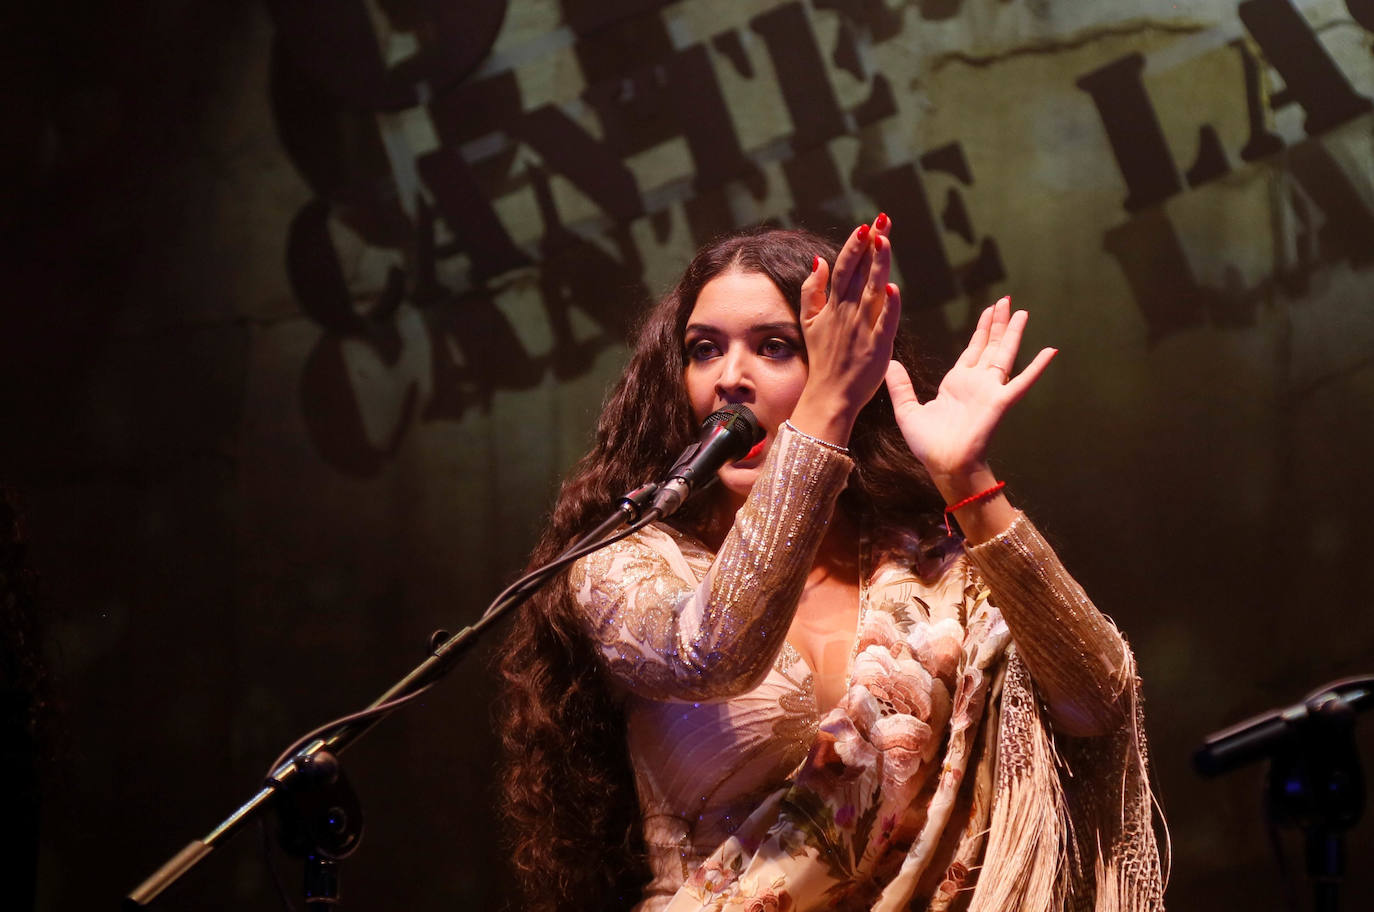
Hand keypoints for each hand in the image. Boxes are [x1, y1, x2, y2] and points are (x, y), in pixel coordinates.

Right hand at [788, 215, 901, 446]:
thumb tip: (819, 261)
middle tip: (881, 220)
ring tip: (885, 240)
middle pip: (860, 272)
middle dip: (871, 244)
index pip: (845, 268)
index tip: (864, 226)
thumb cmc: (823, 359)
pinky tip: (893, 287)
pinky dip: (889, 306)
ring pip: (873, 290)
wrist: (828, 395)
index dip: (854, 246)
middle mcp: (847, 312)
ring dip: (878, 264)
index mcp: (833, 306)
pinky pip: (884, 322)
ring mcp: (862, 328)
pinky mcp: (877, 346)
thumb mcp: (809, 322)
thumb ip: (812, 291)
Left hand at [885, 296, 1055, 495]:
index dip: (981, 330)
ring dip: (1013, 333)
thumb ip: (901, 387)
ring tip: (1021, 312)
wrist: (944, 464)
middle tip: (1006, 300)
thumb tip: (891, 363)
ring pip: (1005, 354)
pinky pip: (1023, 381)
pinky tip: (1050, 350)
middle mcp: (976, 383)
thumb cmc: (929, 445)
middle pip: (991, 346)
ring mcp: (990, 390)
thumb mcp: (907, 411)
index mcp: (957, 383)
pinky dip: (1037, 367)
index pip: (972, 350)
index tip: (988, 310)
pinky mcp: (1000, 401)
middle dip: (998, 323)